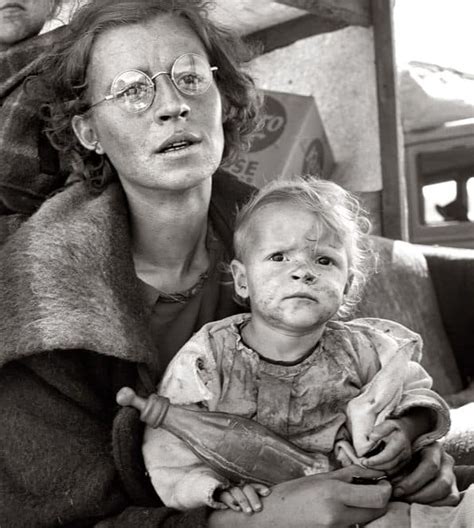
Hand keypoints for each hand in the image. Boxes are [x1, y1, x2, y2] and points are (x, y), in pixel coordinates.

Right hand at [209, 466, 391, 527]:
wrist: (273, 517)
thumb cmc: (294, 493)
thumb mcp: (321, 478)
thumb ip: (349, 475)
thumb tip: (373, 472)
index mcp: (334, 493)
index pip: (378, 498)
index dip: (386, 489)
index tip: (383, 481)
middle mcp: (338, 514)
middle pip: (377, 510)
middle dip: (380, 498)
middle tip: (374, 486)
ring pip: (366, 518)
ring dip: (367, 507)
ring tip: (356, 495)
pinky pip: (354, 525)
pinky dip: (356, 516)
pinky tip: (344, 507)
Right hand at [218, 483, 270, 513]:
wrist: (217, 503)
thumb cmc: (236, 504)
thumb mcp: (245, 501)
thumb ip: (253, 501)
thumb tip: (266, 498)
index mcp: (245, 487)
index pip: (254, 486)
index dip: (260, 488)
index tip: (267, 493)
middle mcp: (238, 487)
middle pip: (247, 489)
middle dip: (253, 498)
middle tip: (258, 509)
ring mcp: (229, 490)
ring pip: (237, 492)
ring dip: (243, 501)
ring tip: (249, 512)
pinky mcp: (220, 494)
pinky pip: (225, 496)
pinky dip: (230, 501)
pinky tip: (237, 508)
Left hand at [361, 419, 411, 472]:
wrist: (407, 430)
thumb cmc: (395, 427)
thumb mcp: (388, 423)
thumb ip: (380, 429)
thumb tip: (372, 437)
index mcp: (400, 442)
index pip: (387, 455)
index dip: (376, 460)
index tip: (364, 461)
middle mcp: (405, 453)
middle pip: (389, 465)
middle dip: (375, 466)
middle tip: (363, 463)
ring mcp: (406, 459)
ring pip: (391, 470)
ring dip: (378, 469)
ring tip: (367, 465)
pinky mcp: (404, 464)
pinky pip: (393, 471)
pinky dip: (383, 470)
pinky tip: (374, 466)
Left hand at [391, 442, 459, 505]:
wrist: (414, 456)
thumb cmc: (405, 455)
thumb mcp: (401, 455)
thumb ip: (397, 465)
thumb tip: (389, 482)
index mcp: (433, 447)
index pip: (430, 465)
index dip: (413, 481)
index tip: (397, 490)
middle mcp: (446, 460)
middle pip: (442, 481)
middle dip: (420, 494)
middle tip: (403, 497)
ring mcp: (452, 474)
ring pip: (447, 493)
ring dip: (427, 501)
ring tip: (409, 501)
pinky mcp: (454, 487)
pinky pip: (451, 500)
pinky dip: (435, 505)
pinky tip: (420, 504)